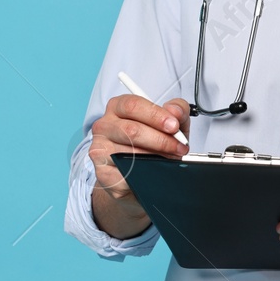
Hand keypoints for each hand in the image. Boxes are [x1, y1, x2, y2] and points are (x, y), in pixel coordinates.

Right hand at [89, 93, 188, 238]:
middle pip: (132, 130)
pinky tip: (153, 173)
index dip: (156, 115)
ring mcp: (99, 149)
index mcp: (118, 107)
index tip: (174, 126)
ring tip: (170, 160)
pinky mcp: (102, 173)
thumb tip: (175, 111)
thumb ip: (177, 111)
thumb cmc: (151, 143)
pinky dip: (145, 175)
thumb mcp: (169, 123)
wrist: (137, 175)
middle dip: (161, 140)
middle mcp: (104, 125)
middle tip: (179, 148)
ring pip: (130, 153)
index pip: (133, 105)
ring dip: (156, 159)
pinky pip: (126, 174)